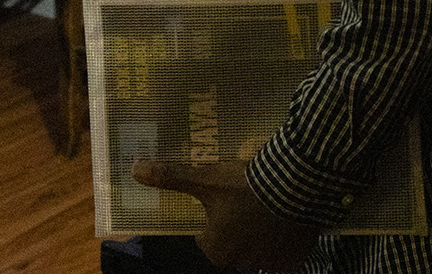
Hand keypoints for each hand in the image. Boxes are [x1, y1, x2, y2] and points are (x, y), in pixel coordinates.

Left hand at [132, 159, 319, 272]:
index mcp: (218, 249)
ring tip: (263, 218)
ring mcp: (271, 261)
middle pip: (232, 255)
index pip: (206, 247)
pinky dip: (284, 247)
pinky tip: (285, 226)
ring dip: (259, 243)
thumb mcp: (205, 178)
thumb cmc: (244, 184)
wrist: (295, 182)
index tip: (215, 215)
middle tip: (239, 213)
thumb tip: (135, 170)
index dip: (209, 231)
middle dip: (234, 239)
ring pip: (260, 258)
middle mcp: (242, 262)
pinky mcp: (297, 256)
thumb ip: (171, 177)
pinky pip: (286, 259)